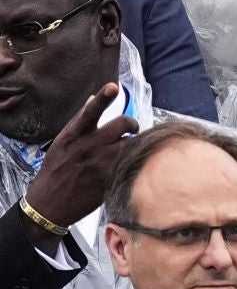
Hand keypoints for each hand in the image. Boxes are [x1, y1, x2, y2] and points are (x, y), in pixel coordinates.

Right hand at [21, 82, 135, 241]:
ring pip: (131, 144)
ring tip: (128, 150)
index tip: (112, 86)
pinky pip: (131, 164)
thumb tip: (93, 98)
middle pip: (122, 124)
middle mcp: (88, 146)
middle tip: (132, 130)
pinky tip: (129, 165)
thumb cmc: (57, 169)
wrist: (51, 202)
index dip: (102, 98)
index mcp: (73, 135)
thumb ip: (80, 121)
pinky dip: (133, 162)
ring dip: (134, 145)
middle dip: (132, 124)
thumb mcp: (62, 142)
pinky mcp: (111, 178)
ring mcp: (101, 163)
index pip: (89, 111)